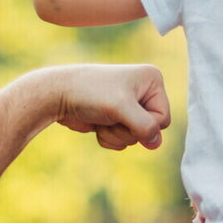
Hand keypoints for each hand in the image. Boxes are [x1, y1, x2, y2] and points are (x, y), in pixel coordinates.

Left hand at [53, 63, 170, 150]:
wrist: (58, 95)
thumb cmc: (90, 93)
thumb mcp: (121, 108)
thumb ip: (145, 126)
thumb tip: (156, 143)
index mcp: (152, 80)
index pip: (163, 118)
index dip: (144, 124)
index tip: (124, 113)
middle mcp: (143, 91)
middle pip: (150, 130)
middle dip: (128, 130)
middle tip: (110, 116)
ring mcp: (129, 106)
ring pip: (135, 138)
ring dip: (116, 134)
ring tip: (101, 118)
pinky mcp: (115, 118)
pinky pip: (122, 140)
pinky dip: (109, 138)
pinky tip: (97, 125)